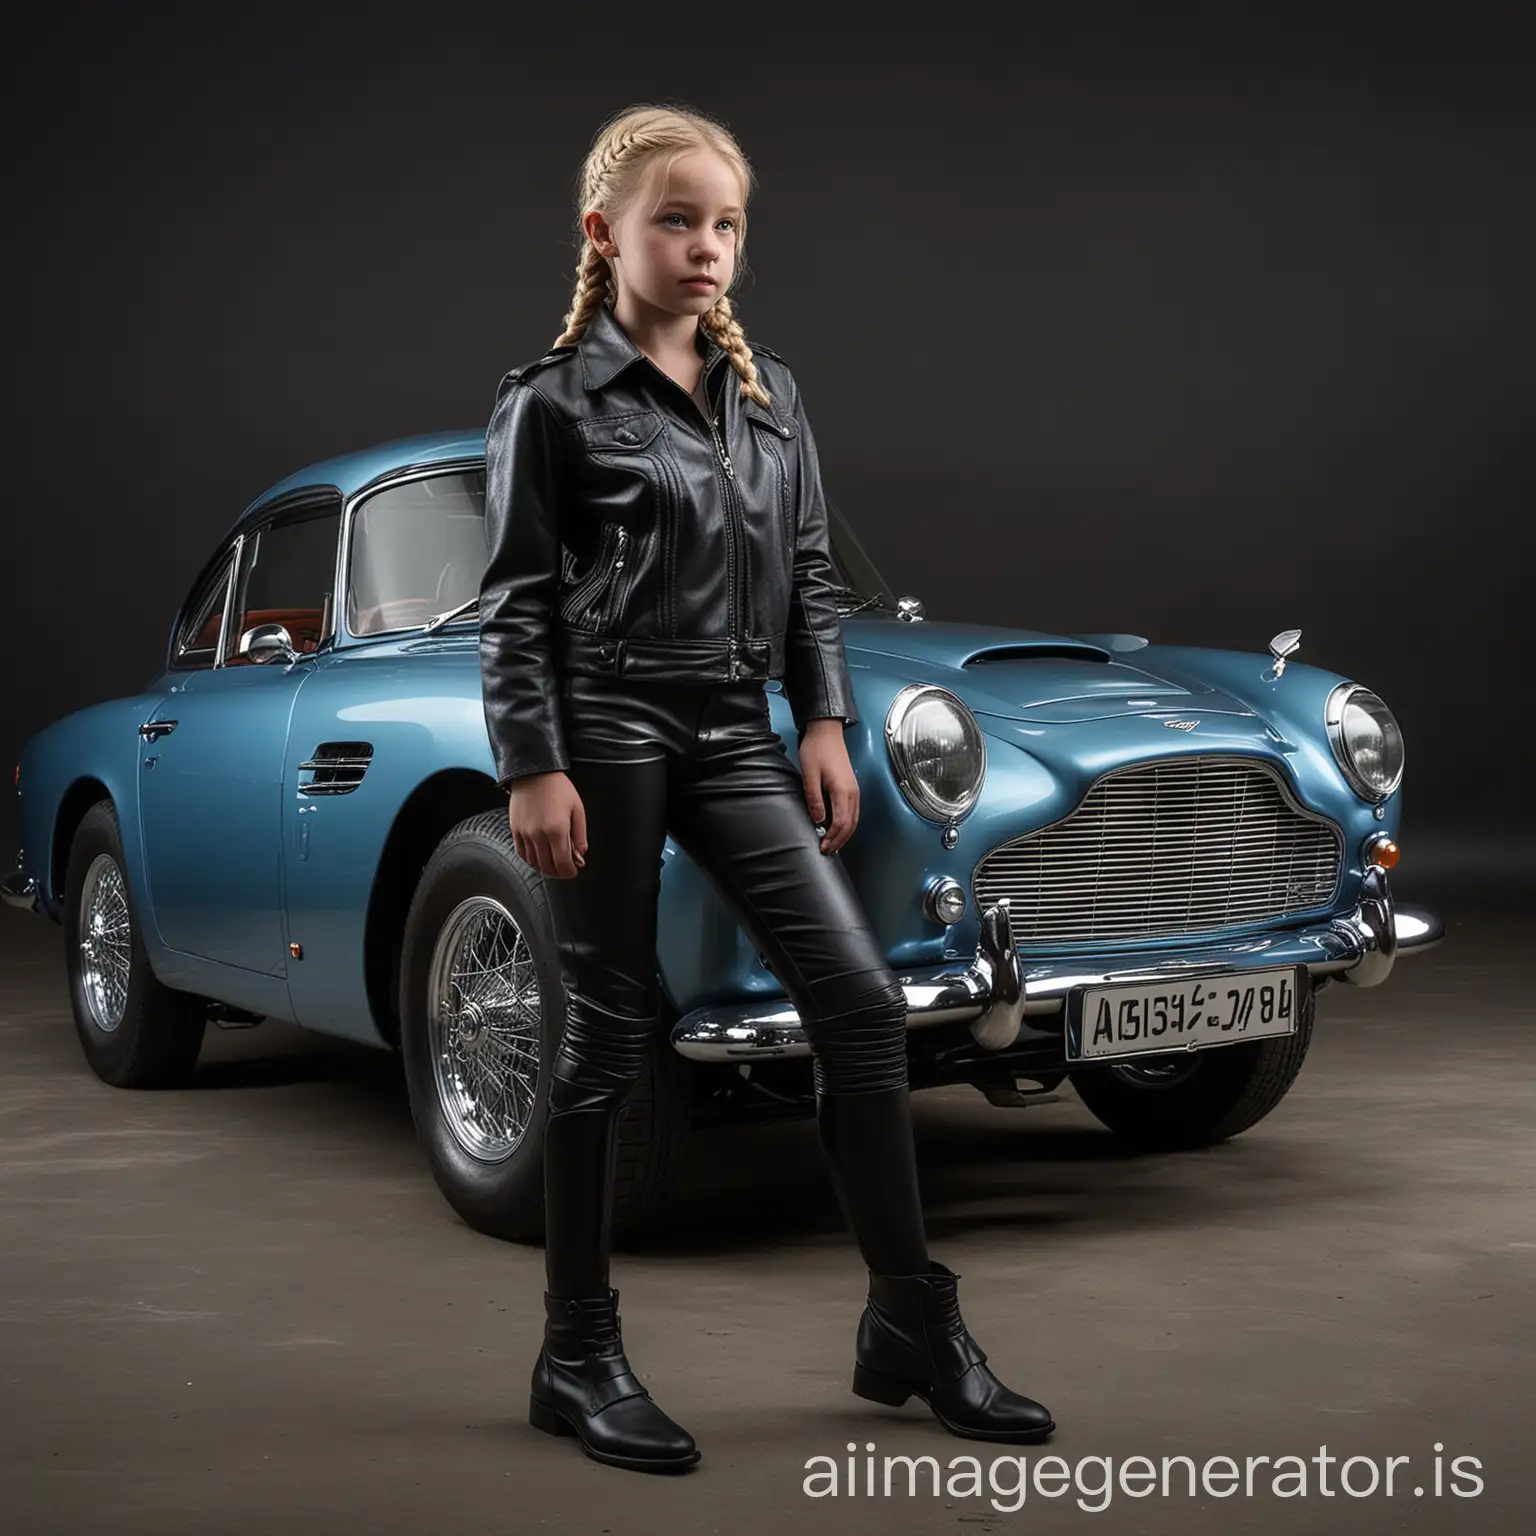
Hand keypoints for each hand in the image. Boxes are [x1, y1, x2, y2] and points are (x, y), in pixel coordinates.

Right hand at [507, 771, 587, 878]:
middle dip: (559, 872)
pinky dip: (532, 860)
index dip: (570, 872)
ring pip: (534, 863)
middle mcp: (538, 835)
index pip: (563, 864)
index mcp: (557, 830)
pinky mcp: (515, 830)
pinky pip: (522, 853)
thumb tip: (580, 855)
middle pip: (548, 867)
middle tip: (566, 869)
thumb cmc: (558, 788)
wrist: (534, 773)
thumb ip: (580, 835)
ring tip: (554, 863)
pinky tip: (539, 856)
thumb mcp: (577, 809)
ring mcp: (525, 833)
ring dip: (545, 867)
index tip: (574, 870)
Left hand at [798, 718, 858, 853]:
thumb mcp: (810, 774)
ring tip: (833, 844)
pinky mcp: (851, 786)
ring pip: (854, 819)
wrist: (826, 731)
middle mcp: (852, 792)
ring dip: (845, 834)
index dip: (832, 837)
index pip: (841, 822)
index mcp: (842, 790)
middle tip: (827, 851)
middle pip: (850, 824)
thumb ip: (814, 798)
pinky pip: (853, 811)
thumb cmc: (817, 750)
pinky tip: (839, 828)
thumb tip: (818, 819)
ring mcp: (854, 789)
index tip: (822, 846)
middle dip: (840, 840)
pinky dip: (847, 824)